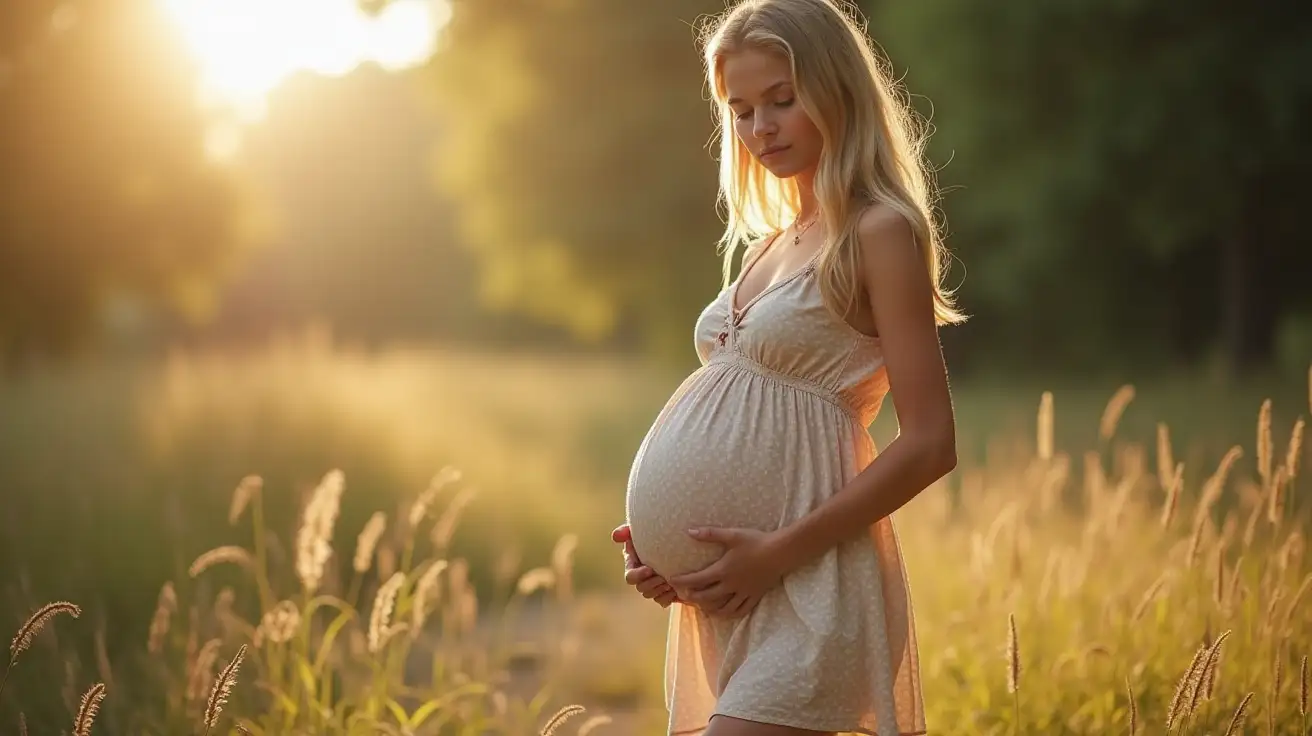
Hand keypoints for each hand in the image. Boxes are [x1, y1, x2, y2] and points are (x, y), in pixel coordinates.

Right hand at [612, 524, 680, 607]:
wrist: (678, 544)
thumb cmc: (656, 533)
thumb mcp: (642, 529)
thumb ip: (627, 530)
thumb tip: (615, 536)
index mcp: (633, 565)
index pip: (630, 577)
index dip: (638, 575)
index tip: (650, 569)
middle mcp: (641, 578)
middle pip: (641, 589)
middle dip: (652, 584)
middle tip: (664, 576)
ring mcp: (652, 587)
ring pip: (651, 596)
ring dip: (661, 590)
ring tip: (671, 581)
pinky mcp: (664, 593)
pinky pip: (663, 601)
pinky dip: (669, 596)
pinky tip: (677, 588)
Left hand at [668, 526, 785, 618]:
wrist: (781, 552)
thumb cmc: (756, 541)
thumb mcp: (732, 535)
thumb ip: (710, 534)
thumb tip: (689, 531)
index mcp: (724, 570)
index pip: (698, 579)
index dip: (683, 581)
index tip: (672, 580)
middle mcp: (731, 585)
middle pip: (707, 597)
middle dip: (693, 597)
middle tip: (684, 595)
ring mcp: (744, 592)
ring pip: (723, 608)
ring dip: (710, 609)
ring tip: (702, 608)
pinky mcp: (755, 596)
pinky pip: (741, 610)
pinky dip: (730, 614)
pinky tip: (725, 614)